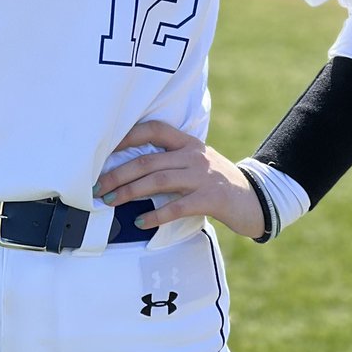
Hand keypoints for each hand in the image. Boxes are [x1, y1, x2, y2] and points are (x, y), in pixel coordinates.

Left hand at [94, 120, 265, 238]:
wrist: (254, 199)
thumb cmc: (215, 182)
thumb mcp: (196, 162)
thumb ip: (171, 161)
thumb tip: (130, 169)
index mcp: (187, 142)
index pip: (153, 130)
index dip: (127, 136)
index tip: (104, 149)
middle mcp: (193, 155)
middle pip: (148, 161)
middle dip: (118, 174)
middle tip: (98, 186)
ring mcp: (203, 176)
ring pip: (158, 181)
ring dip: (130, 192)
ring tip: (111, 201)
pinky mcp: (211, 199)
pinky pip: (177, 206)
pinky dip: (156, 215)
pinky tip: (140, 221)